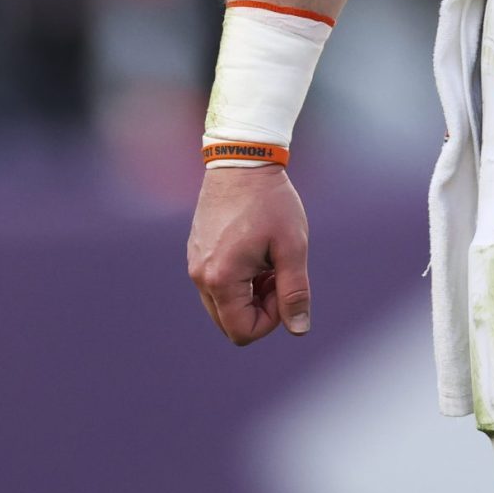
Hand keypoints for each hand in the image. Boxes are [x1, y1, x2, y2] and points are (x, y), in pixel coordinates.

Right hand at [186, 165, 312, 343]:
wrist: (243, 160)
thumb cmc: (271, 202)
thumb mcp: (292, 246)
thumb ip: (295, 291)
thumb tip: (299, 330)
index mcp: (221, 279)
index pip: (243, 331)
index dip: (272, 319)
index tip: (286, 285)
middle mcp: (200, 276)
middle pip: (230, 323)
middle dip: (260, 309)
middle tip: (279, 274)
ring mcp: (194, 263)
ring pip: (223, 304)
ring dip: (250, 295)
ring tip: (269, 261)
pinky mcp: (196, 251)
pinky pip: (215, 284)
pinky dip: (238, 279)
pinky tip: (255, 251)